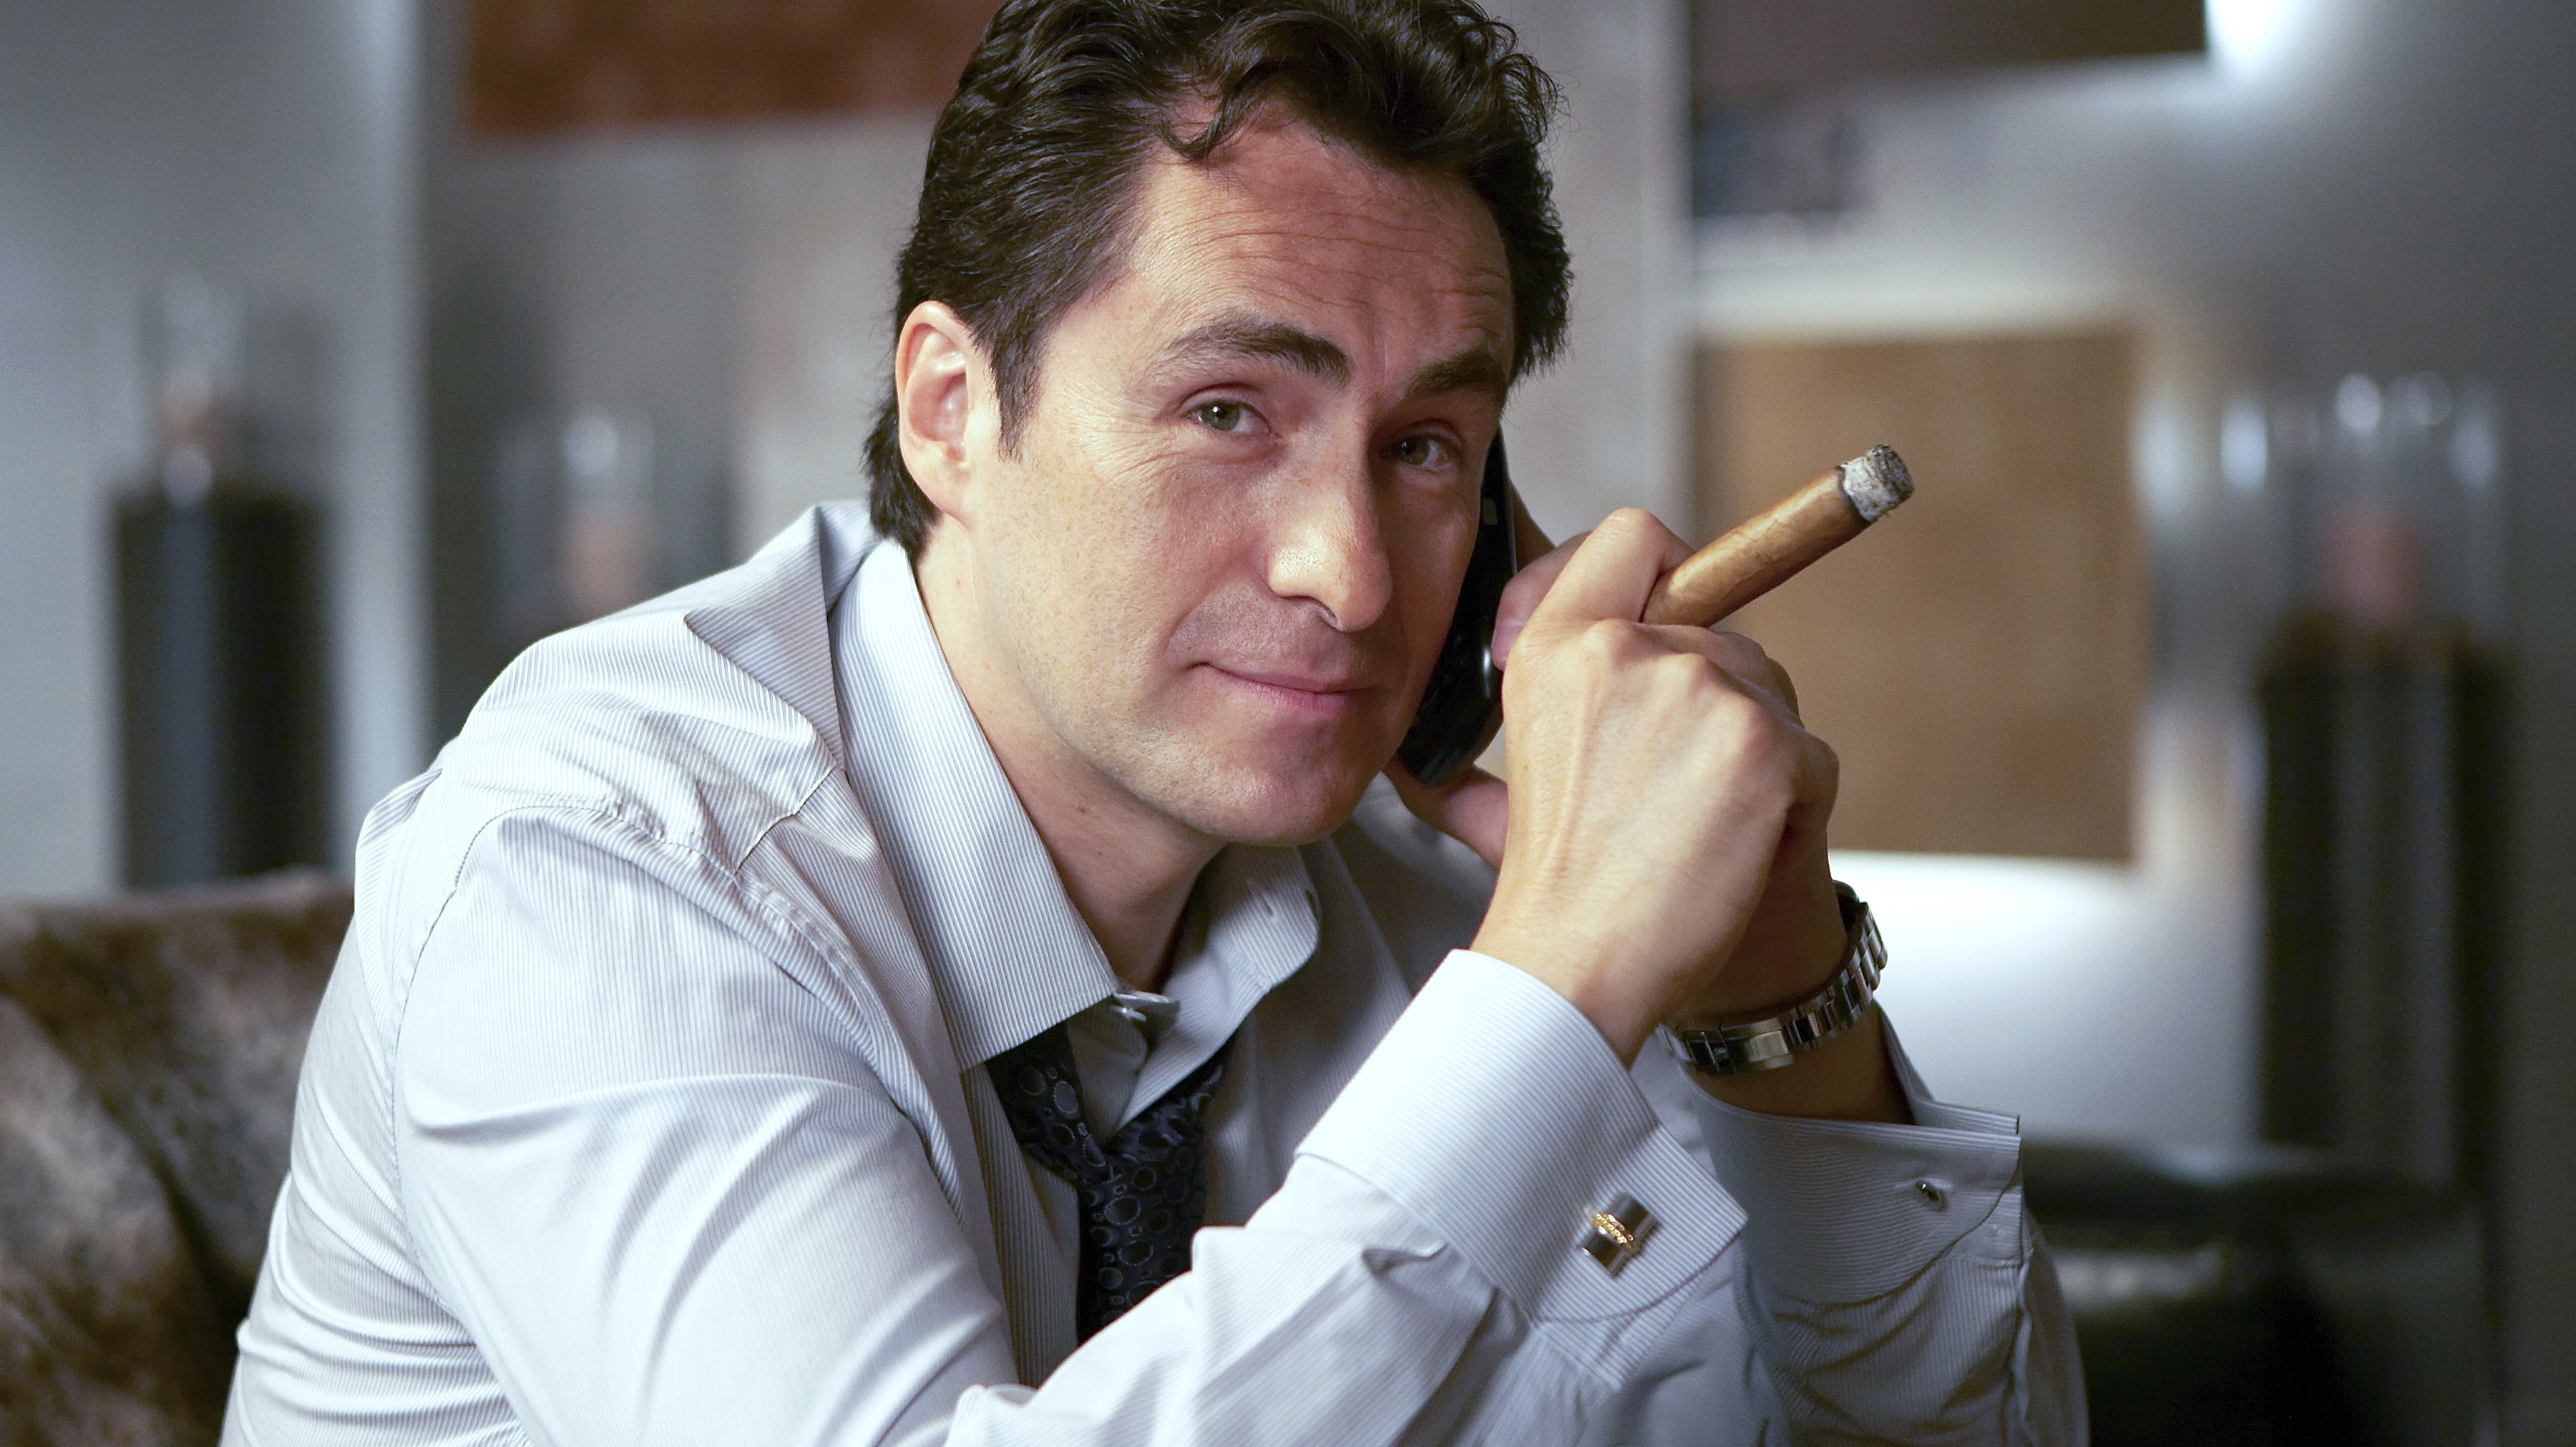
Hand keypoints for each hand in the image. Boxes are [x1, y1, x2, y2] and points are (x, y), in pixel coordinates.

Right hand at [1394, 510, 1845, 1064]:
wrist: (1582, 969)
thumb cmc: (1554, 890)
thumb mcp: (1494, 794)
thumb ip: (1479, 750)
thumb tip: (1424, 760)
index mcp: (1554, 647)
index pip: (1630, 536)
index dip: (1663, 568)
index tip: (1665, 613)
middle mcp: (1624, 649)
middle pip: (1719, 627)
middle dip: (1716, 697)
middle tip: (1676, 786)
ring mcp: (1701, 688)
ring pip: (1769, 688)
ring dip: (1755, 753)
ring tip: (1697, 825)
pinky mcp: (1766, 741)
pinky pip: (1810, 752)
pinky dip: (1792, 803)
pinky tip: (1738, 847)